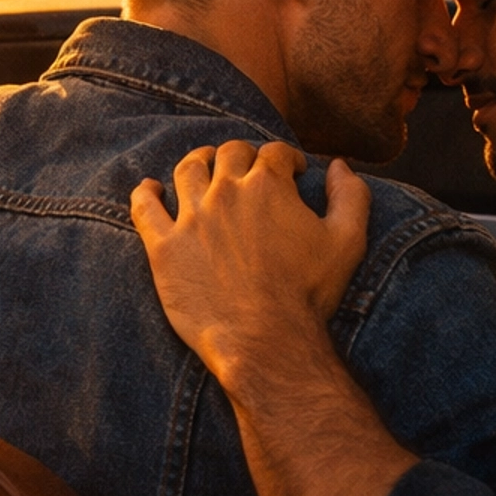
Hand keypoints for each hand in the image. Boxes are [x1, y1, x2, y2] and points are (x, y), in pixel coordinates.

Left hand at [131, 140, 370, 393]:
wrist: (266, 342)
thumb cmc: (309, 295)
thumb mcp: (348, 242)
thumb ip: (351, 195)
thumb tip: (338, 165)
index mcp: (268, 185)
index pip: (275, 153)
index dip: (287, 158)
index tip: (292, 171)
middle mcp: (226, 192)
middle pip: (229, 154)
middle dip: (244, 156)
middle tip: (249, 171)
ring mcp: (190, 218)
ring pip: (187, 170)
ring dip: (199, 162)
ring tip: (204, 167)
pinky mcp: (164, 247)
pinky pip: (144, 208)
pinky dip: (145, 193)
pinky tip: (150, 189)